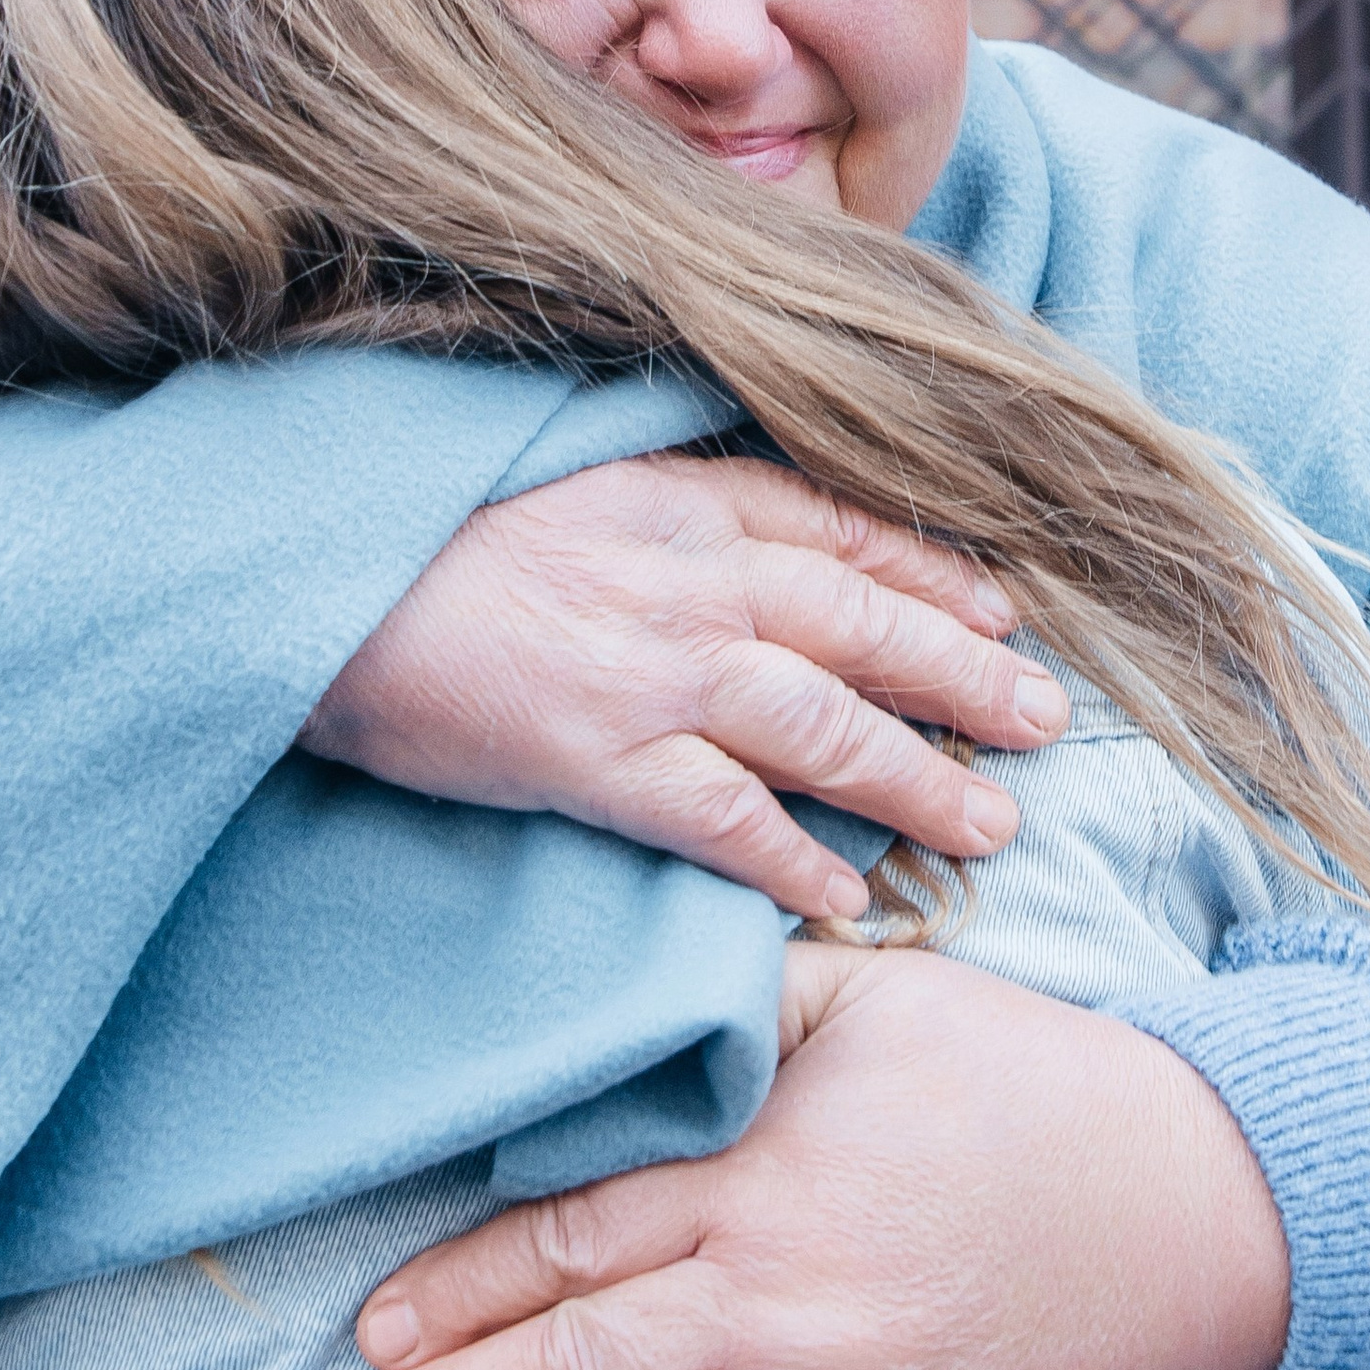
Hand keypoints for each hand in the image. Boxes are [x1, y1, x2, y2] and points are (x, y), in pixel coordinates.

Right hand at [302, 455, 1067, 922]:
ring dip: (919, 776)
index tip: (1001, 610)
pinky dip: (797, 859)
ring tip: (989, 824)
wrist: (323, 579)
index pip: (842, 532)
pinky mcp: (604, 759)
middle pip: (867, 626)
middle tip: (1046, 721)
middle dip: (967, 676)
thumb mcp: (570, 475)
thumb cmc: (430, 531)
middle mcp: (694, 580)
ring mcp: (656, 672)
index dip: (933, 575)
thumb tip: (744, 542)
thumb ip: (666, 506)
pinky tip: (848, 893)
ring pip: (828, 725)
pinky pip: (729, 820)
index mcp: (683, 500)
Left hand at [339, 943, 1290, 1369]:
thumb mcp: (887, 993)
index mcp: (766, 1174)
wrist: (1183, 1209)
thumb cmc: (1023, 1082)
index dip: (465, 1286)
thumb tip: (649, 1000)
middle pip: (584, 1365)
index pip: (576, 1239)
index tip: (377, 1324)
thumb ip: (755, 998)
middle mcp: (782, 1301)